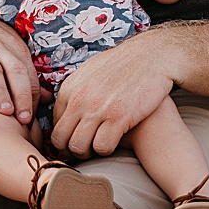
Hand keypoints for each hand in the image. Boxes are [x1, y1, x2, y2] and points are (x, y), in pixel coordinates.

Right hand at [0, 0, 40, 124]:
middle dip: (22, 95)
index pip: (29, 73)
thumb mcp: (8, 48)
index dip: (33, 96)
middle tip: (25, 119)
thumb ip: (25, 73)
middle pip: (15, 70)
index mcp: (14, 47)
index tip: (33, 118)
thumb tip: (46, 98)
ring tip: (4, 113)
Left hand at [50, 31, 177, 158]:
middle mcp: (79, 99)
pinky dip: (106, 149)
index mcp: (70, 88)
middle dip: (71, 149)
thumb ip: (76, 89)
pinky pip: (102, 147)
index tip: (78, 138)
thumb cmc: (124, 64)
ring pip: (78, 147)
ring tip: (99, 146)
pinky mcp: (118, 117)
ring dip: (88, 152)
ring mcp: (98, 109)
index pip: (55, 125)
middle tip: (86, 148)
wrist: (152, 55)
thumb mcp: (91, 70)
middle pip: (61, 140)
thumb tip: (67, 108)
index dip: (66, 136)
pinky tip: (115, 141)